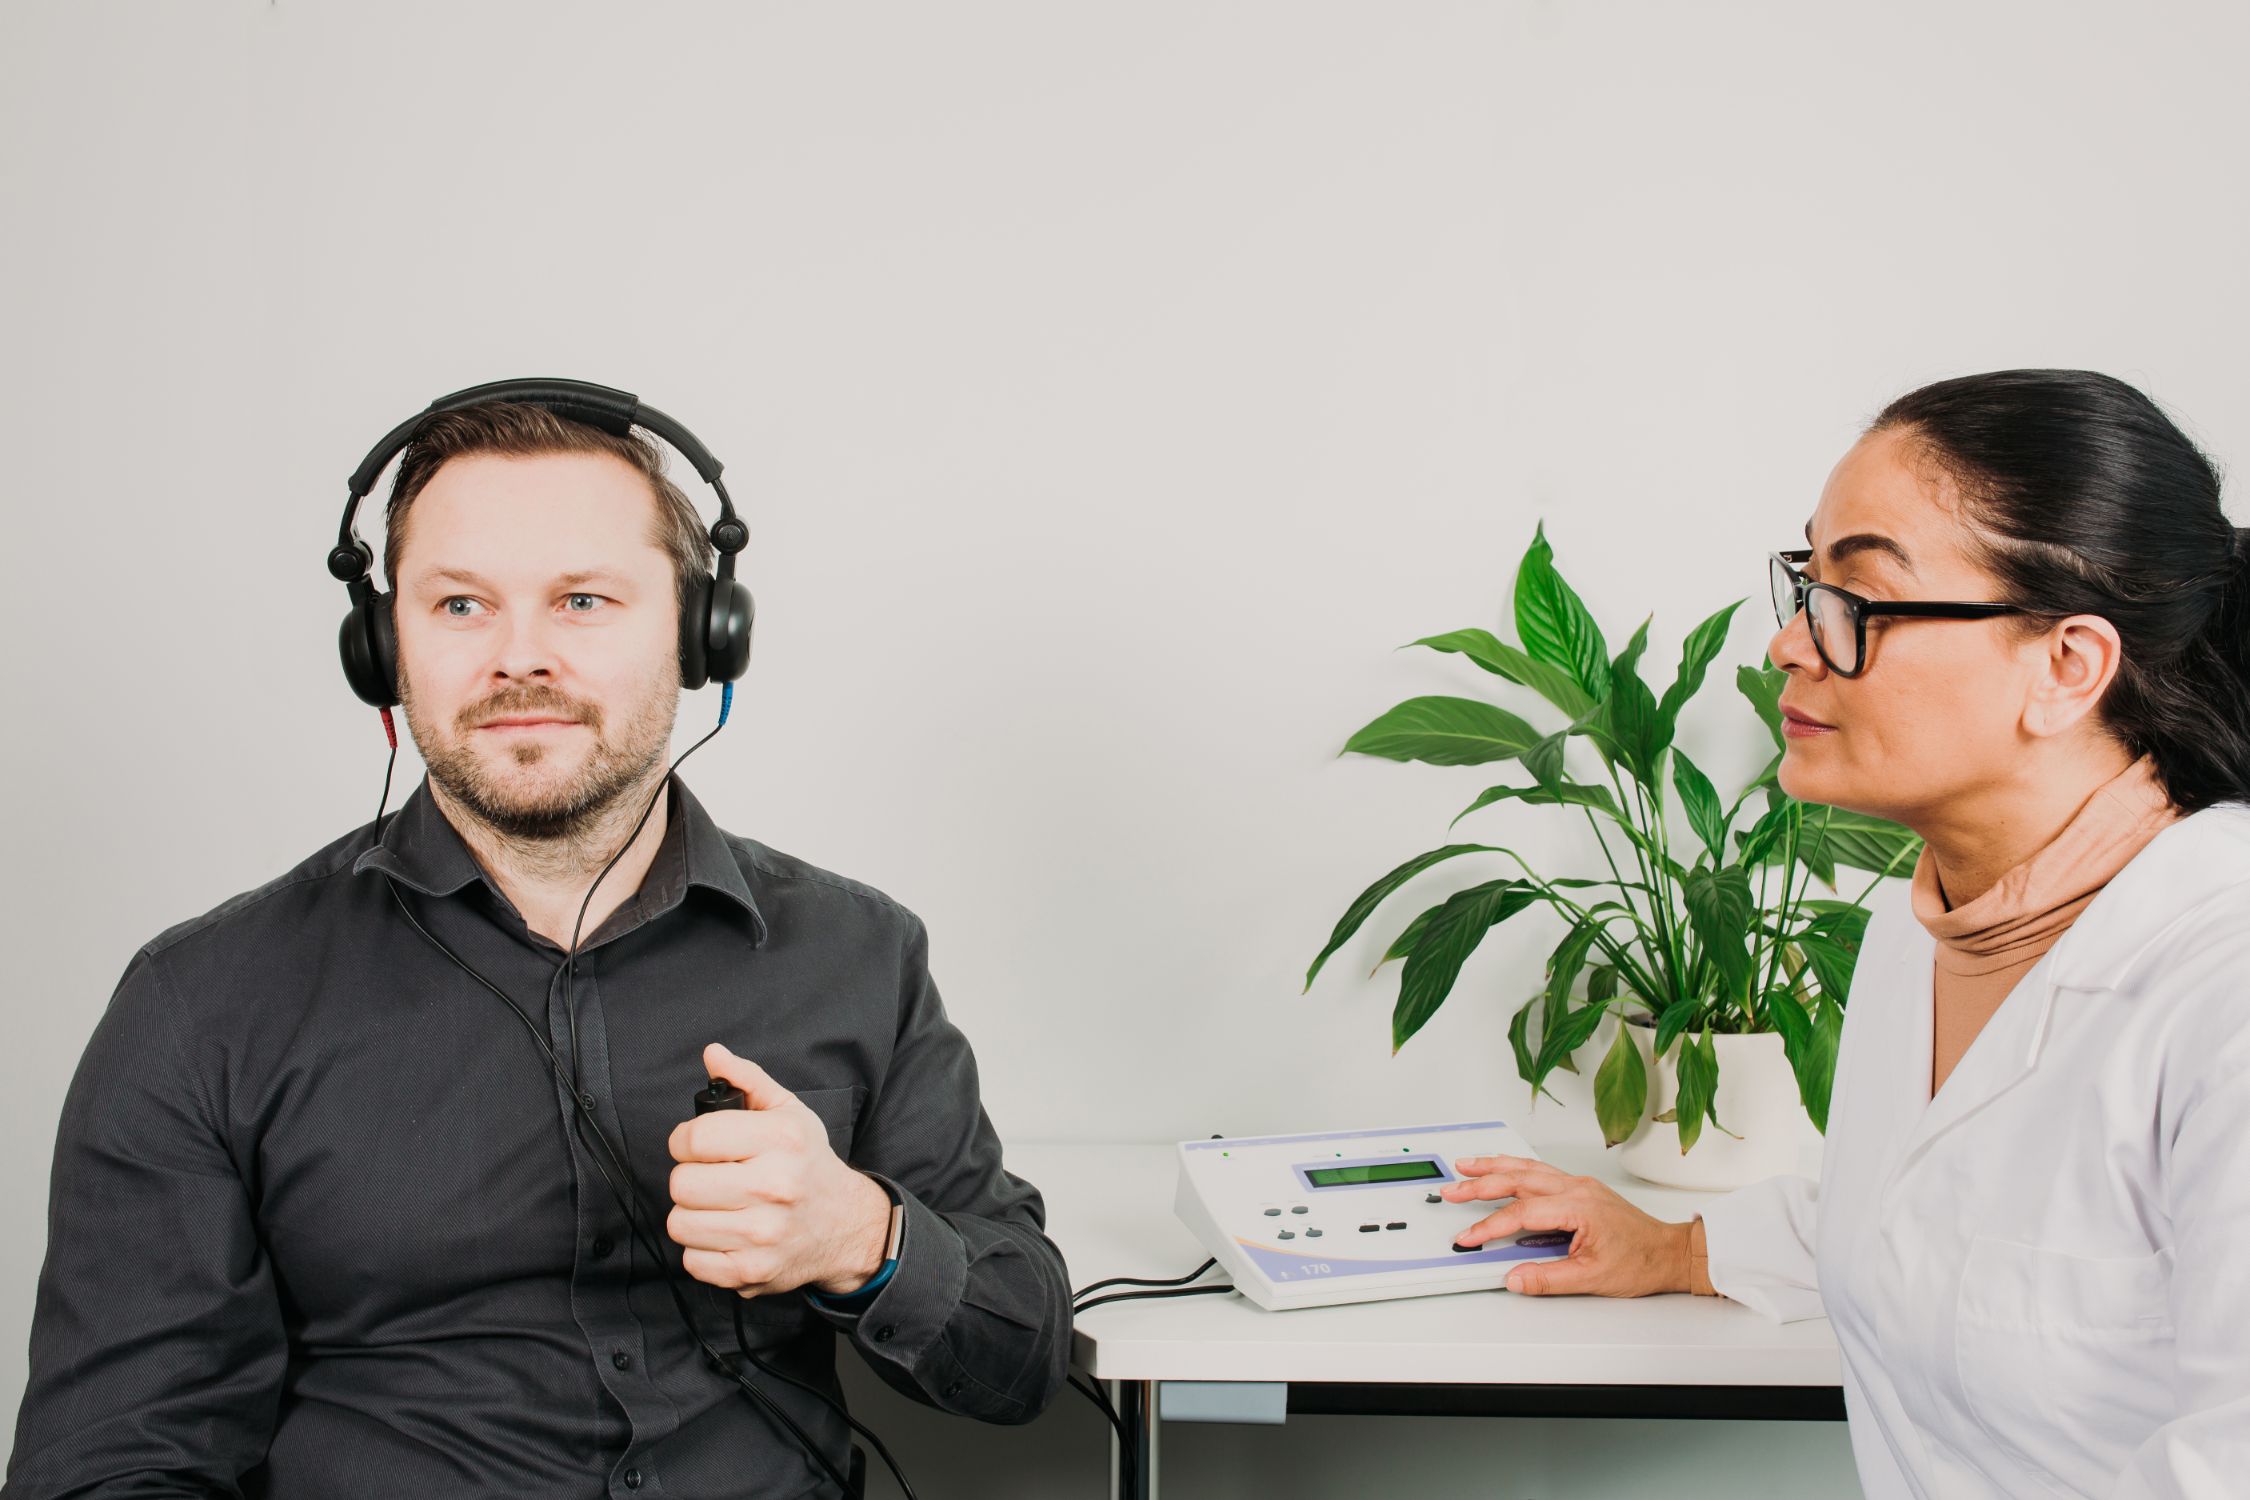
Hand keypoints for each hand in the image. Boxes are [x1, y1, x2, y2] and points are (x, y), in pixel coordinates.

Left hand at [666, 1043, 891, 1298]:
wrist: (845, 1225)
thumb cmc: (809, 1165)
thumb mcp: (789, 1113)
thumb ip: (748, 1080)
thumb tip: (712, 1054)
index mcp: (781, 1140)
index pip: (696, 1138)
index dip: (686, 1140)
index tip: (699, 1146)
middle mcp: (774, 1186)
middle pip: (682, 1184)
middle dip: (691, 1178)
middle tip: (714, 1178)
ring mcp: (762, 1234)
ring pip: (680, 1224)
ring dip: (694, 1215)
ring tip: (720, 1207)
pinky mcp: (751, 1272)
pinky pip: (692, 1261)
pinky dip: (703, 1250)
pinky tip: (727, 1234)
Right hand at [1440, 1153, 1693, 1297]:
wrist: (1669, 1252)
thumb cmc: (1641, 1262)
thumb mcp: (1592, 1279)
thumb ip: (1549, 1279)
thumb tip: (1515, 1279)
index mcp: (1578, 1207)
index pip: (1522, 1213)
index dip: (1490, 1225)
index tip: (1469, 1237)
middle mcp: (1577, 1189)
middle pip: (1518, 1180)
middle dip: (1480, 1183)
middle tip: (1452, 1189)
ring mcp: (1579, 1185)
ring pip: (1528, 1168)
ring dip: (1494, 1166)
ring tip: (1466, 1165)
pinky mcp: (1581, 1188)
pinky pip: (1540, 1170)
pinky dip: (1515, 1167)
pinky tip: (1503, 1168)